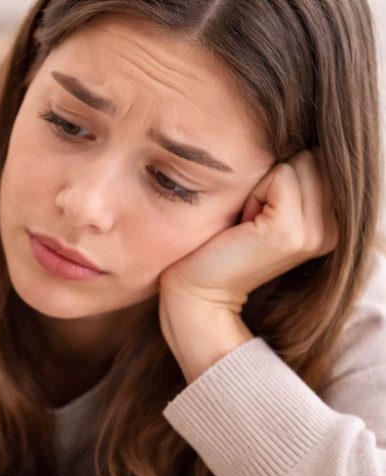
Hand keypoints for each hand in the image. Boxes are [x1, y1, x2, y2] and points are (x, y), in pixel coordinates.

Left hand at [160, 149, 337, 311]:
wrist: (197, 290)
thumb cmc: (220, 242)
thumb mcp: (264, 204)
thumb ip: (293, 177)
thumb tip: (296, 127)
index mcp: (334, 219)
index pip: (320, 155)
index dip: (280, 172)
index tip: (258, 209)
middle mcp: (335, 227)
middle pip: (311, 155)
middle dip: (272, 174)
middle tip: (249, 215)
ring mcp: (316, 233)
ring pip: (297, 162)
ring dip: (261, 183)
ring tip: (246, 220)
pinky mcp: (290, 234)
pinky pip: (280, 177)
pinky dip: (254, 191)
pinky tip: (242, 224)